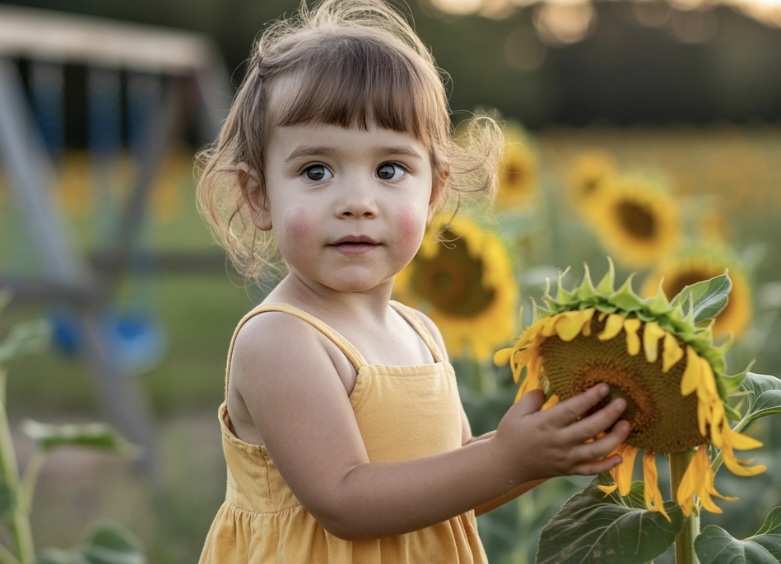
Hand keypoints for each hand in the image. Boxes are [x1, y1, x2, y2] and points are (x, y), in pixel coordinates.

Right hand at [490, 384, 629, 483]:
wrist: (505, 464)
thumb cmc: (511, 433)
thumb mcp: (516, 411)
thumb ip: (533, 398)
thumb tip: (548, 388)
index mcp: (545, 424)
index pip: (572, 409)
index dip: (590, 398)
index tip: (604, 386)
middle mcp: (558, 442)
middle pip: (589, 429)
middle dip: (609, 415)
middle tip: (622, 402)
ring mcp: (565, 459)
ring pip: (596, 451)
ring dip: (615, 439)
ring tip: (626, 425)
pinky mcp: (568, 470)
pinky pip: (591, 470)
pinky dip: (607, 466)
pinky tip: (620, 456)